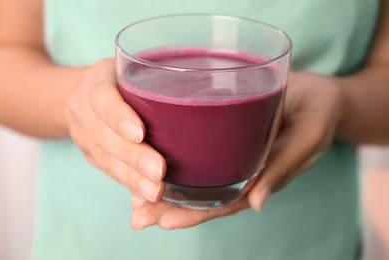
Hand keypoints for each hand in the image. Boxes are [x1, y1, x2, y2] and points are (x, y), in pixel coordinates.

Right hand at [65, 59, 166, 201]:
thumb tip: (195, 95)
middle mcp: (82, 108)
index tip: (140, 133)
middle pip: (104, 134)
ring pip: (105, 158)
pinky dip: (129, 183)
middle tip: (159, 171)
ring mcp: (82, 133)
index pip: (102, 97)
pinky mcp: (89, 153)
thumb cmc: (123, 79)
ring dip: (132, 177)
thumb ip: (154, 79)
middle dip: (133, 156)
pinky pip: (108, 170)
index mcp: (96, 80)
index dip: (119, 117)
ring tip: (155, 191)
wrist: (86, 95)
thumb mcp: (133, 69)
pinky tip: (146, 193)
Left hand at [130, 71, 343, 229]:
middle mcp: (241, 169)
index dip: (196, 214)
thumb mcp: (308, 136)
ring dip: (165, 186)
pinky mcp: (225, 129)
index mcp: (260, 177)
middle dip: (170, 206)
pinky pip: (199, 148)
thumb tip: (255, 205)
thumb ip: (284, 166)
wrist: (316, 90)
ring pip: (196, 175)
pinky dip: (174, 157)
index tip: (164, 221)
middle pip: (203, 194)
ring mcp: (232, 151)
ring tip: (134, 198)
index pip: (224, 203)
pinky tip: (149, 157)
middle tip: (137, 216)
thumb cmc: (318, 112)